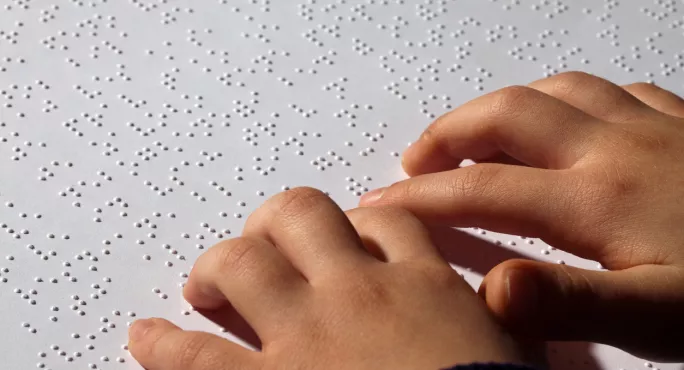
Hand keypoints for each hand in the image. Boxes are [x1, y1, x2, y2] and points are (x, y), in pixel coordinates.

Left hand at [128, 188, 524, 369]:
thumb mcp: (518, 358)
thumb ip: (505, 320)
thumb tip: (503, 302)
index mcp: (425, 287)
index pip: (385, 223)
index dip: (360, 223)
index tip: (348, 234)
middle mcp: (358, 295)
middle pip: (302, 215)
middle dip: (276, 223)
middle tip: (266, 242)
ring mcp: (306, 338)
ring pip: (243, 263)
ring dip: (218, 266)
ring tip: (206, 282)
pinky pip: (197, 357)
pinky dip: (163, 345)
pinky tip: (144, 337)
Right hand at [359, 72, 683, 361]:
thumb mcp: (663, 318)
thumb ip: (573, 303)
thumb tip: (492, 291)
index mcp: (598, 198)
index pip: (481, 189)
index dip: (421, 197)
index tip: (380, 204)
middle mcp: (615, 149)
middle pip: (506, 117)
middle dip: (448, 136)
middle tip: (414, 160)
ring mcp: (652, 128)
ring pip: (555, 91)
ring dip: (502, 108)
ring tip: (475, 132)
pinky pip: (614, 90)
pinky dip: (570, 99)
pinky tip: (571, 118)